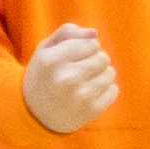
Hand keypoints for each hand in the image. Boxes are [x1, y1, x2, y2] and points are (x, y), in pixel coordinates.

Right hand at [25, 22, 119, 137]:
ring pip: (110, 73)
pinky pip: (113, 90)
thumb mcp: (45, 50)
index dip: (86, 47)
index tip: (74, 56)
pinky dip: (104, 90)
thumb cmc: (43, 75)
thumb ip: (66, 33)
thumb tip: (94, 33)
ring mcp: (80, 96)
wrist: (35, 115)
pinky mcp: (92, 110)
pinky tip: (88, 94)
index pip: (91, 43)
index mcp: (51, 60)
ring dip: (101, 75)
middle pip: (103, 58)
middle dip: (95, 60)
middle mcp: (65, 78)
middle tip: (80, 69)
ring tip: (84, 82)